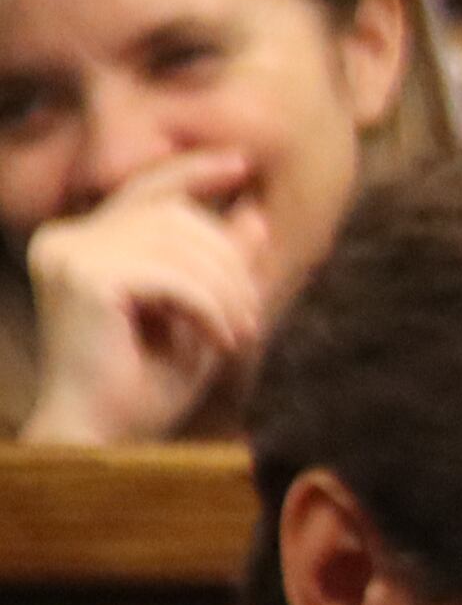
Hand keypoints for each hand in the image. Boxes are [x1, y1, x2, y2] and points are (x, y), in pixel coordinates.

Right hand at [20, 147, 272, 444]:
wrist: (104, 439)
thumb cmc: (145, 387)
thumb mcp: (198, 314)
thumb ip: (218, 264)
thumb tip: (255, 213)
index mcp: (81, 243)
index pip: (145, 190)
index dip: (195, 172)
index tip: (243, 165)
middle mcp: (65, 239)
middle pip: (175, 216)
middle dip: (229, 261)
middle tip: (252, 315)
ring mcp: (69, 255)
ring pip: (180, 243)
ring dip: (226, 290)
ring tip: (240, 333)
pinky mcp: (84, 279)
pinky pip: (174, 275)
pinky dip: (211, 307)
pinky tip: (223, 341)